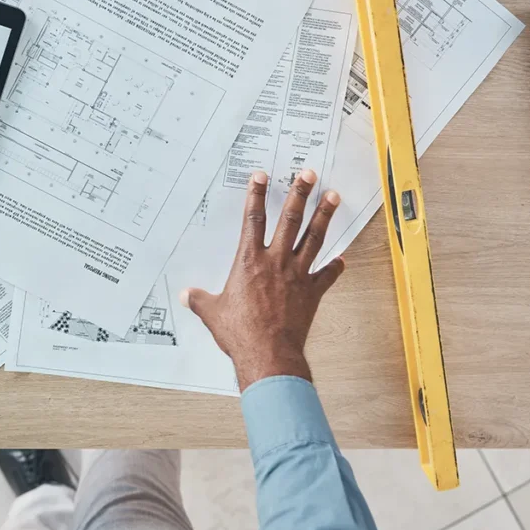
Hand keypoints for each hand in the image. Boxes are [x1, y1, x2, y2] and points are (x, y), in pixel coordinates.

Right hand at [181, 170, 343, 390]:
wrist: (268, 354)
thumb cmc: (240, 333)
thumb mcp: (212, 313)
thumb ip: (200, 300)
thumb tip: (187, 296)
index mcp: (249, 262)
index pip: (252, 220)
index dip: (256, 196)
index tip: (262, 177)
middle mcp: (275, 262)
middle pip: (290, 220)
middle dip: (300, 194)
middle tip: (308, 175)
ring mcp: (297, 275)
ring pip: (314, 238)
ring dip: (324, 216)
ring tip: (333, 197)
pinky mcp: (312, 293)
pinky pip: (326, 275)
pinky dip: (335, 267)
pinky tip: (341, 259)